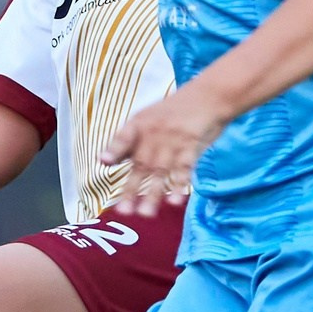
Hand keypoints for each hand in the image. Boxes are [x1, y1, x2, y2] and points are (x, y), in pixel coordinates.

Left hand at [102, 86, 225, 218]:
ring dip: (153, 194)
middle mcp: (154, 133)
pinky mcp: (192, 146)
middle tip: (123, 211)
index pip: (124, 137)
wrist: (208, 96)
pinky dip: (179, 185)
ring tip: (145, 214)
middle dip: (131, 188)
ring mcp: (173, 140)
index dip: (114, 149)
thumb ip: (128, 140)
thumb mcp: (147, 119)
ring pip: (161, 171)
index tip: (104, 161)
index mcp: (140, 124)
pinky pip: (184, 168)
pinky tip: (174, 202)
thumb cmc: (175, 112)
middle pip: (141, 163)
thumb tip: (104, 161)